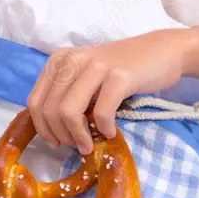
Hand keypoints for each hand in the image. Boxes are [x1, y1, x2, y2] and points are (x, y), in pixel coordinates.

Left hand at [27, 29, 192, 152]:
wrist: (163, 52)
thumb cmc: (122, 70)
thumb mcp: (85, 77)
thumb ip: (66, 95)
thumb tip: (51, 131)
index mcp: (59, 60)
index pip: (35, 100)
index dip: (42, 127)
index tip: (56, 142)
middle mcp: (72, 59)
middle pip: (49, 109)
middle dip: (60, 135)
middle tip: (78, 145)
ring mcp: (95, 66)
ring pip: (68, 112)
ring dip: (78, 136)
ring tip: (89, 145)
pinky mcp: (119, 76)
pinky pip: (101, 113)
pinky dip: (103, 128)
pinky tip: (110, 131)